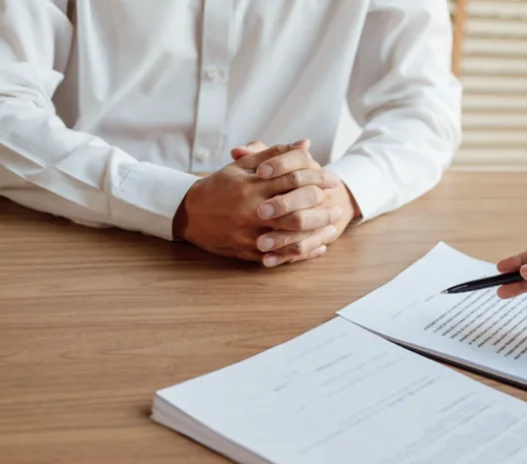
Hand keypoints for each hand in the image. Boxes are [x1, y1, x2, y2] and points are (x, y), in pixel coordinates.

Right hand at [174, 143, 341, 264]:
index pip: (293, 180)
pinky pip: (282, 255)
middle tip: (337, 204)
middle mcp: (251, 211)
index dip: (317, 179)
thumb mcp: (242, 166)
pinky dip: (304, 252)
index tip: (333, 179)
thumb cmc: (219, 186)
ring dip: (317, 231)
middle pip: (296, 210)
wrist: (189, 214)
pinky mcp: (249, 253)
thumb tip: (305, 144)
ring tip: (333, 224)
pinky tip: (319, 246)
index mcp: (251, 187)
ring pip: (292, 236)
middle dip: (322, 207)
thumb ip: (275, 154)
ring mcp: (250, 235)